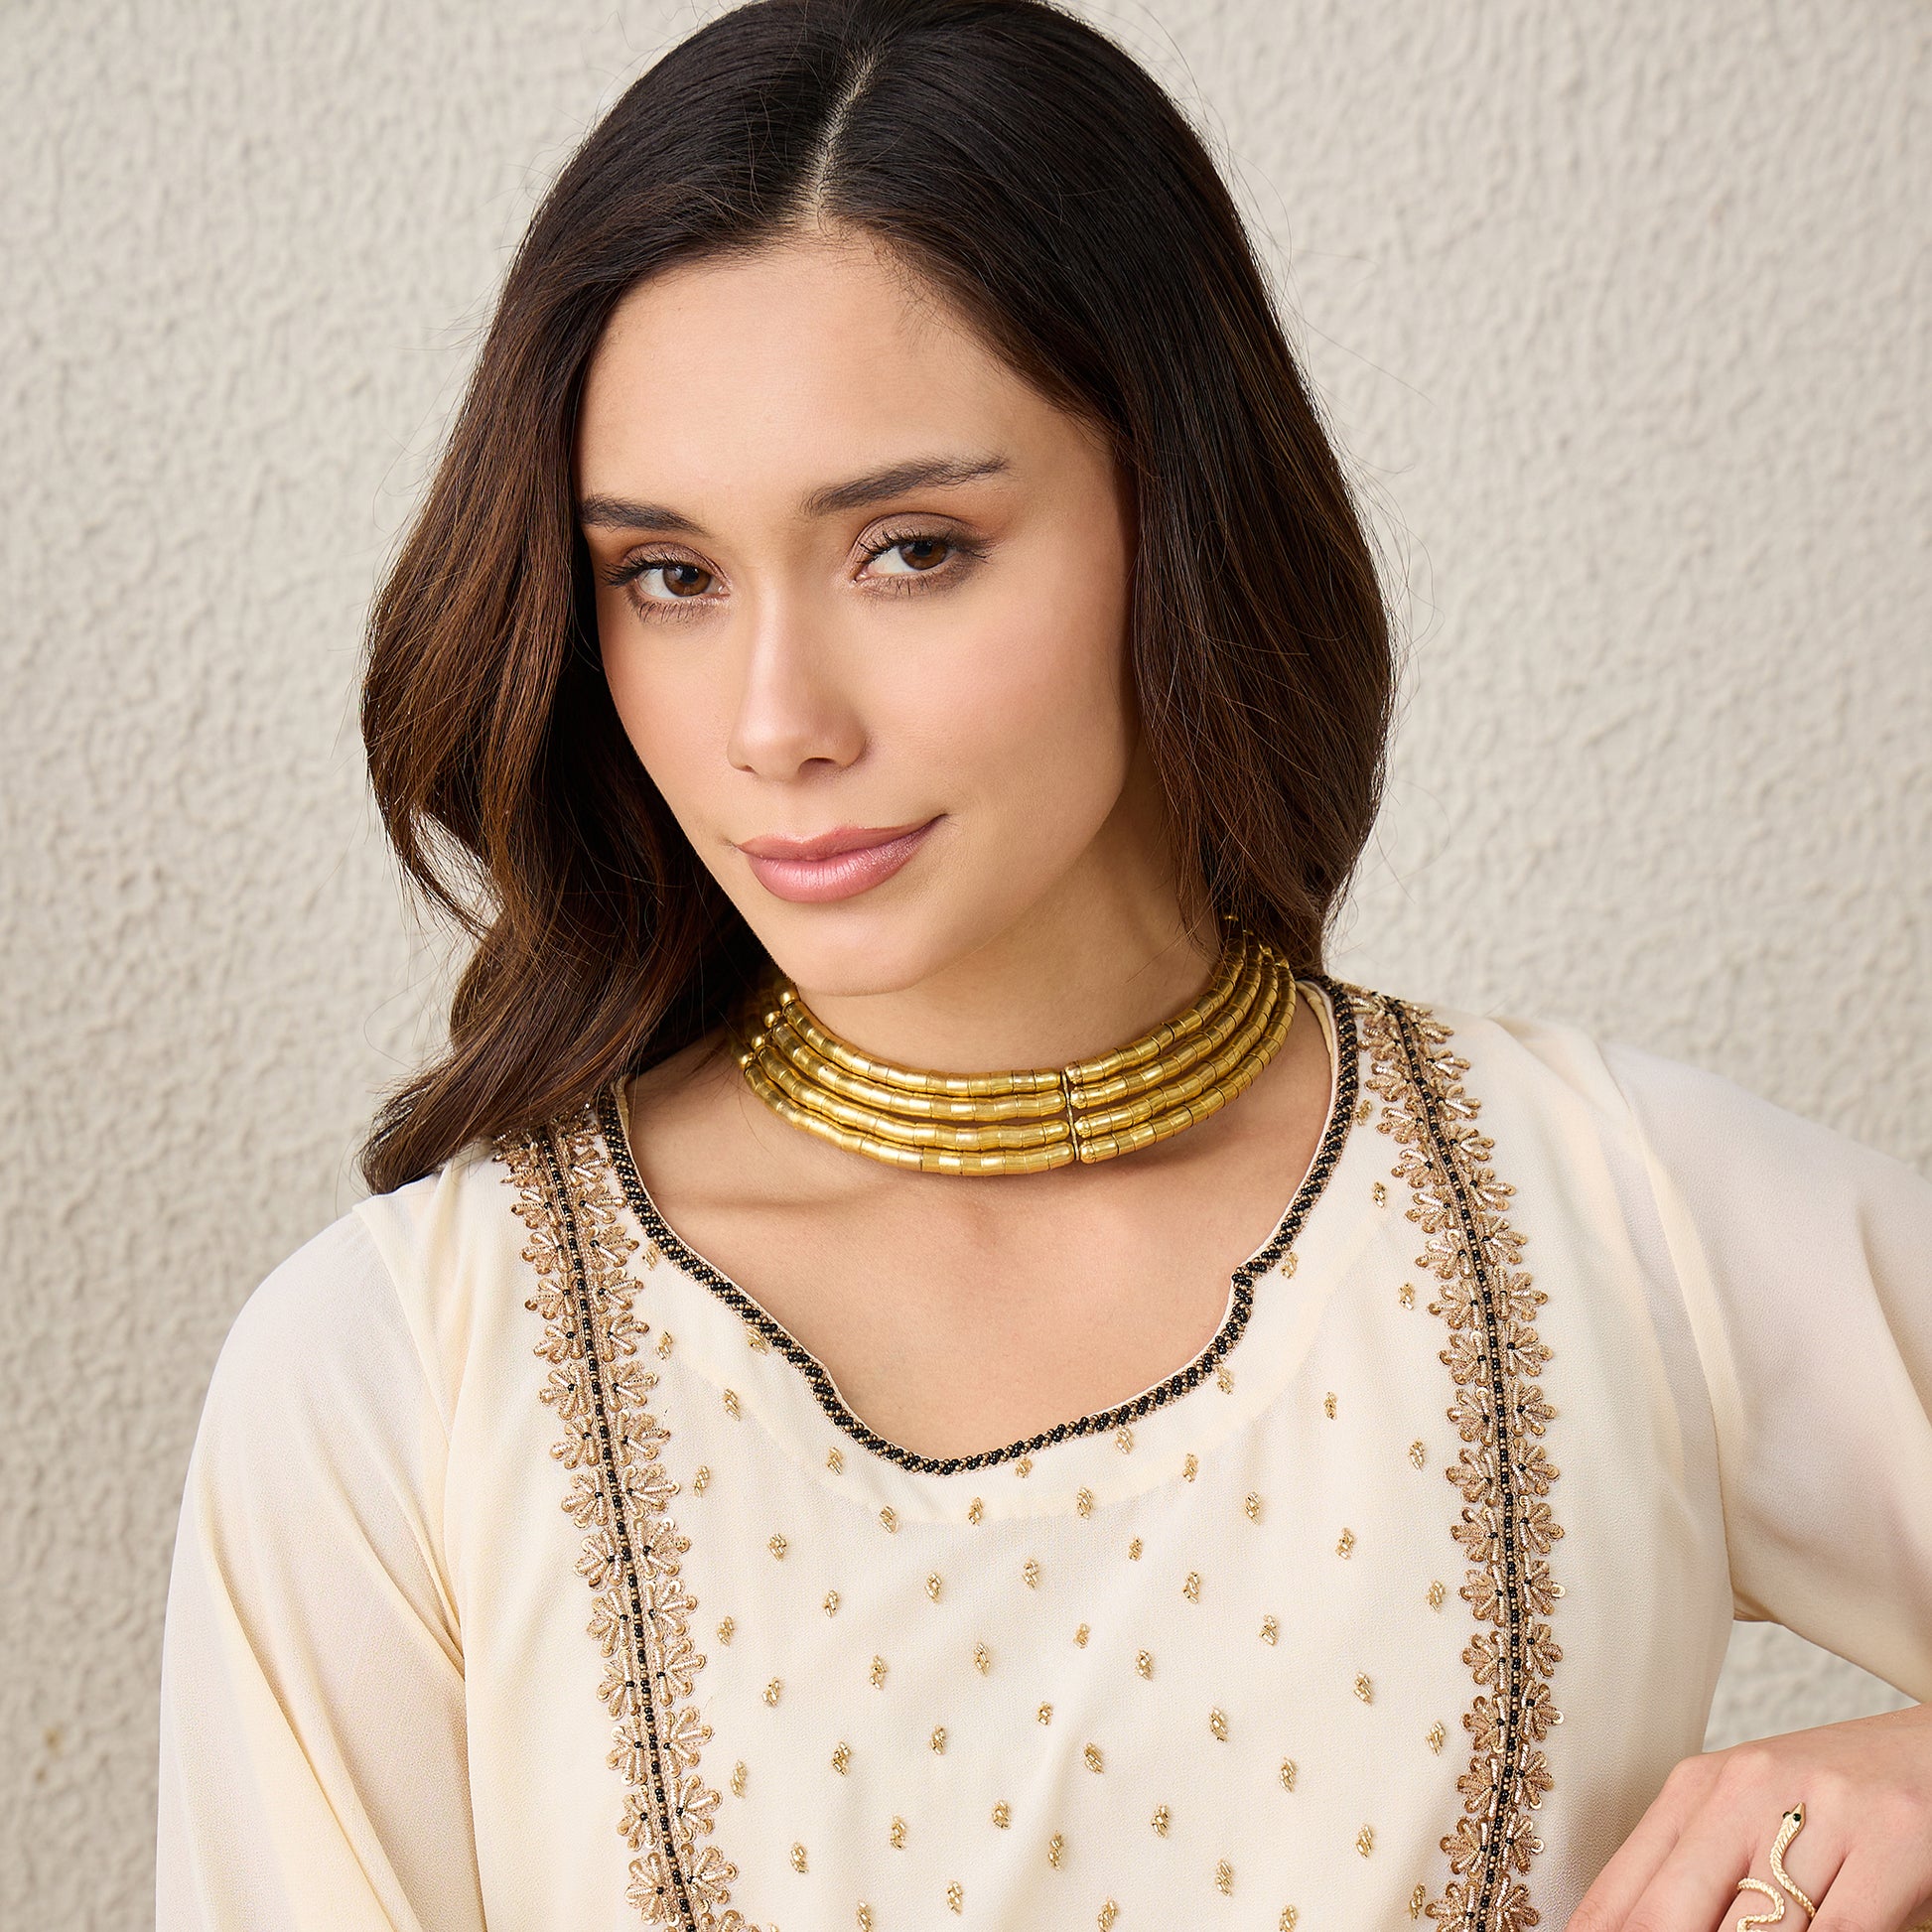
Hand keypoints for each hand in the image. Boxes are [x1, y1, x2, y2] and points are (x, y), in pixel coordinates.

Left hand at [1569, 1701, 1931, 1931]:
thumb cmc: (1839, 1798)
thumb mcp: (1754, 1816)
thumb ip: (1695, 1872)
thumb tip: (1622, 1926)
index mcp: (1700, 1785)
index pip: (1627, 1887)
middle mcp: (1749, 1788)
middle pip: (1674, 1909)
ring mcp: (1822, 1810)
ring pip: (1758, 1930)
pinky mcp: (1891, 1839)